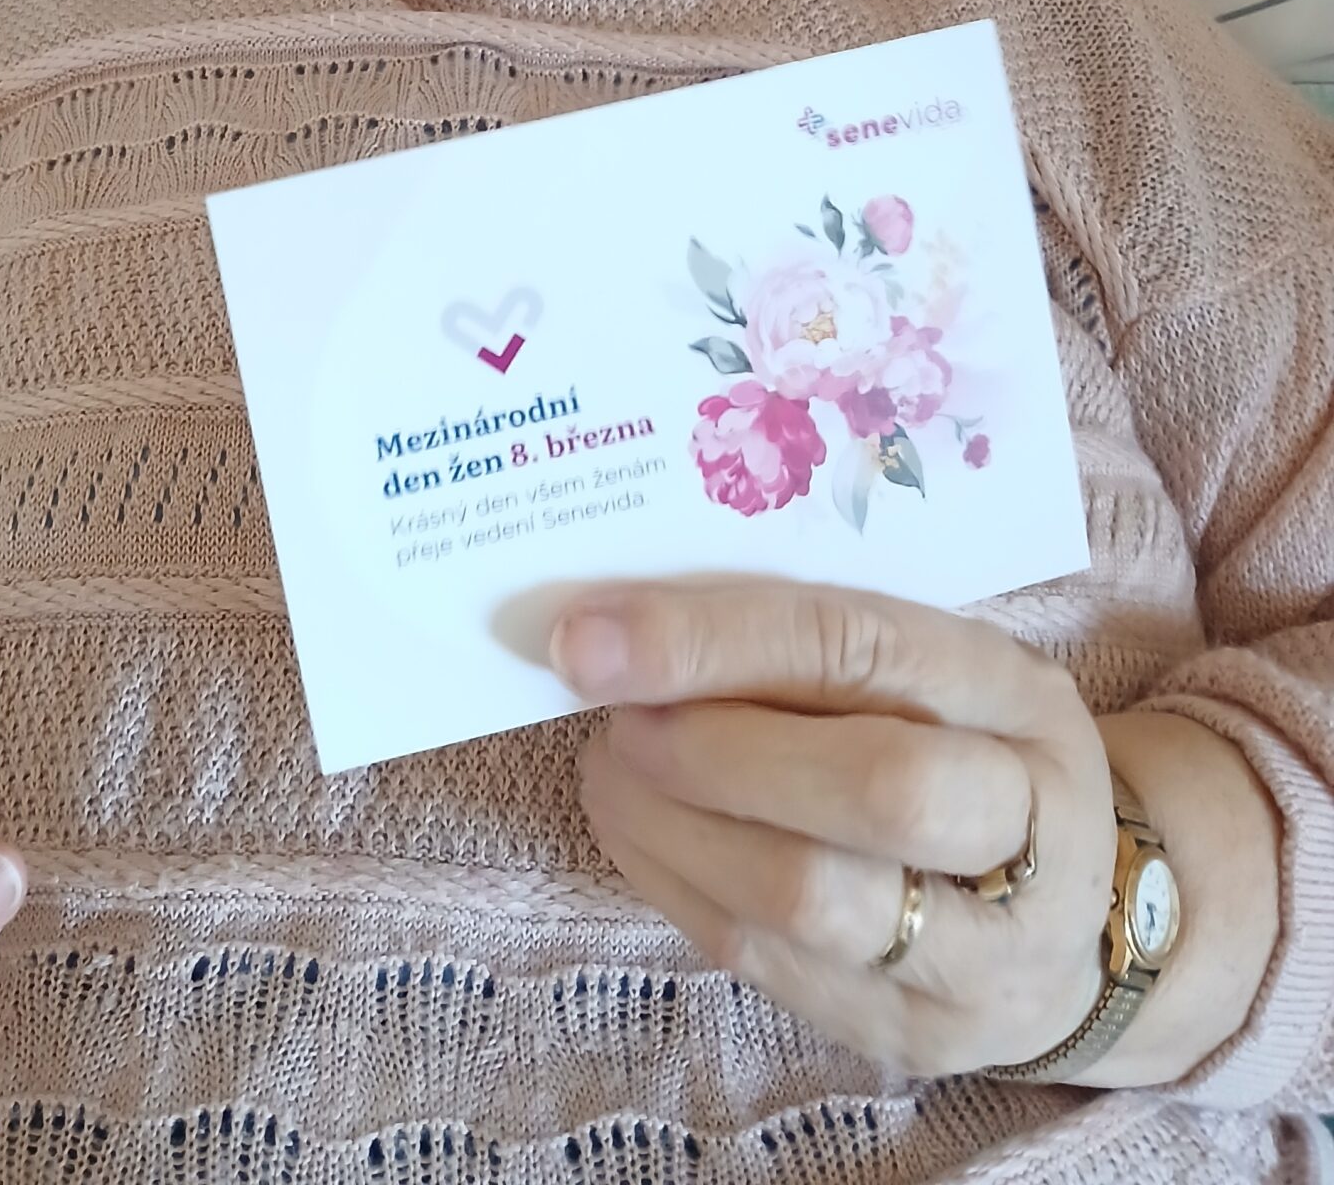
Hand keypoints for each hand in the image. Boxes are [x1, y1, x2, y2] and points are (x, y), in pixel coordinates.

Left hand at [550, 577, 1117, 1076]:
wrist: (1067, 914)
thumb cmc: (959, 747)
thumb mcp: (921, 663)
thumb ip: (806, 636)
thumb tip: (624, 623)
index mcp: (1021, 700)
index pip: (865, 652)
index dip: (717, 643)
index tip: (593, 638)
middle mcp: (1031, 832)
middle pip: (869, 790)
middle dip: (708, 748)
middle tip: (613, 713)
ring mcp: (981, 955)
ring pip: (806, 898)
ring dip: (668, 824)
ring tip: (610, 766)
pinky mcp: (911, 1036)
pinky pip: (767, 962)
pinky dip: (674, 883)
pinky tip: (637, 827)